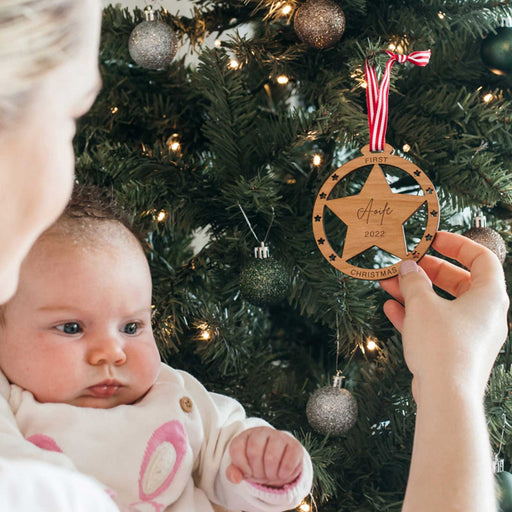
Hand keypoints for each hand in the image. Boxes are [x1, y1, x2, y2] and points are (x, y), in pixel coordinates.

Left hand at [226, 426, 303, 487]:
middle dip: (257, 470)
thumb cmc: (257, 464)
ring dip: (270, 473)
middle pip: (254, 451)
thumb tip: (235, 478)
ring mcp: (279, 436)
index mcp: (246, 435)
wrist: (280, 462)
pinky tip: (282, 474)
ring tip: (271, 475)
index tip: (248, 472)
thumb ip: (233, 472)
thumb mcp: (243, 468)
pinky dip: (284, 474)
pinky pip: (289, 461)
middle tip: (261, 475)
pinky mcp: (294, 445)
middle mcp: (262, 432)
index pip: (236, 448)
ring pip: (271, 457)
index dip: (241, 466)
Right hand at [380, 231, 508, 400]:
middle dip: (429, 271)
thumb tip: (408, 268)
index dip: (458, 245)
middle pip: (459, 281)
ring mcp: (470, 335)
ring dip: (416, 293)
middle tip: (408, 264)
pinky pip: (435, 326)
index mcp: (489, 297)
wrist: (447, 397)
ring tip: (390, 284)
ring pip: (443, 305)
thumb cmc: (443, 347)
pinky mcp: (455, 352)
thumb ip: (414, 281)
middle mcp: (484, 315)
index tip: (434, 240)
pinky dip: (415, 315)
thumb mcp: (423, 304)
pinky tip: (391, 308)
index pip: (481, 259)